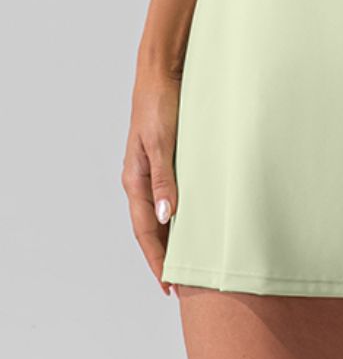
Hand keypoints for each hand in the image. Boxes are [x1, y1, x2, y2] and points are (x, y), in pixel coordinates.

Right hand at [121, 70, 181, 295]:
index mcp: (135, 179)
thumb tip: (166, 217)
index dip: (156, 259)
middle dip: (162, 257)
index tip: (168, 284)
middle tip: (177, 285)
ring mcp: (152, 170)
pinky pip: (169, 197)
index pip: (144, 230)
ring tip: (185, 263)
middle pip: (149, 228)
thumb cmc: (161, 103)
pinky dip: (178, 217)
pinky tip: (191, 225)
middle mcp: (140, 179)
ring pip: (159, 215)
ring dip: (170, 239)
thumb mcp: (162, 142)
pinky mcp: (166, 160)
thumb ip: (165, 179)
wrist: (162, 73)